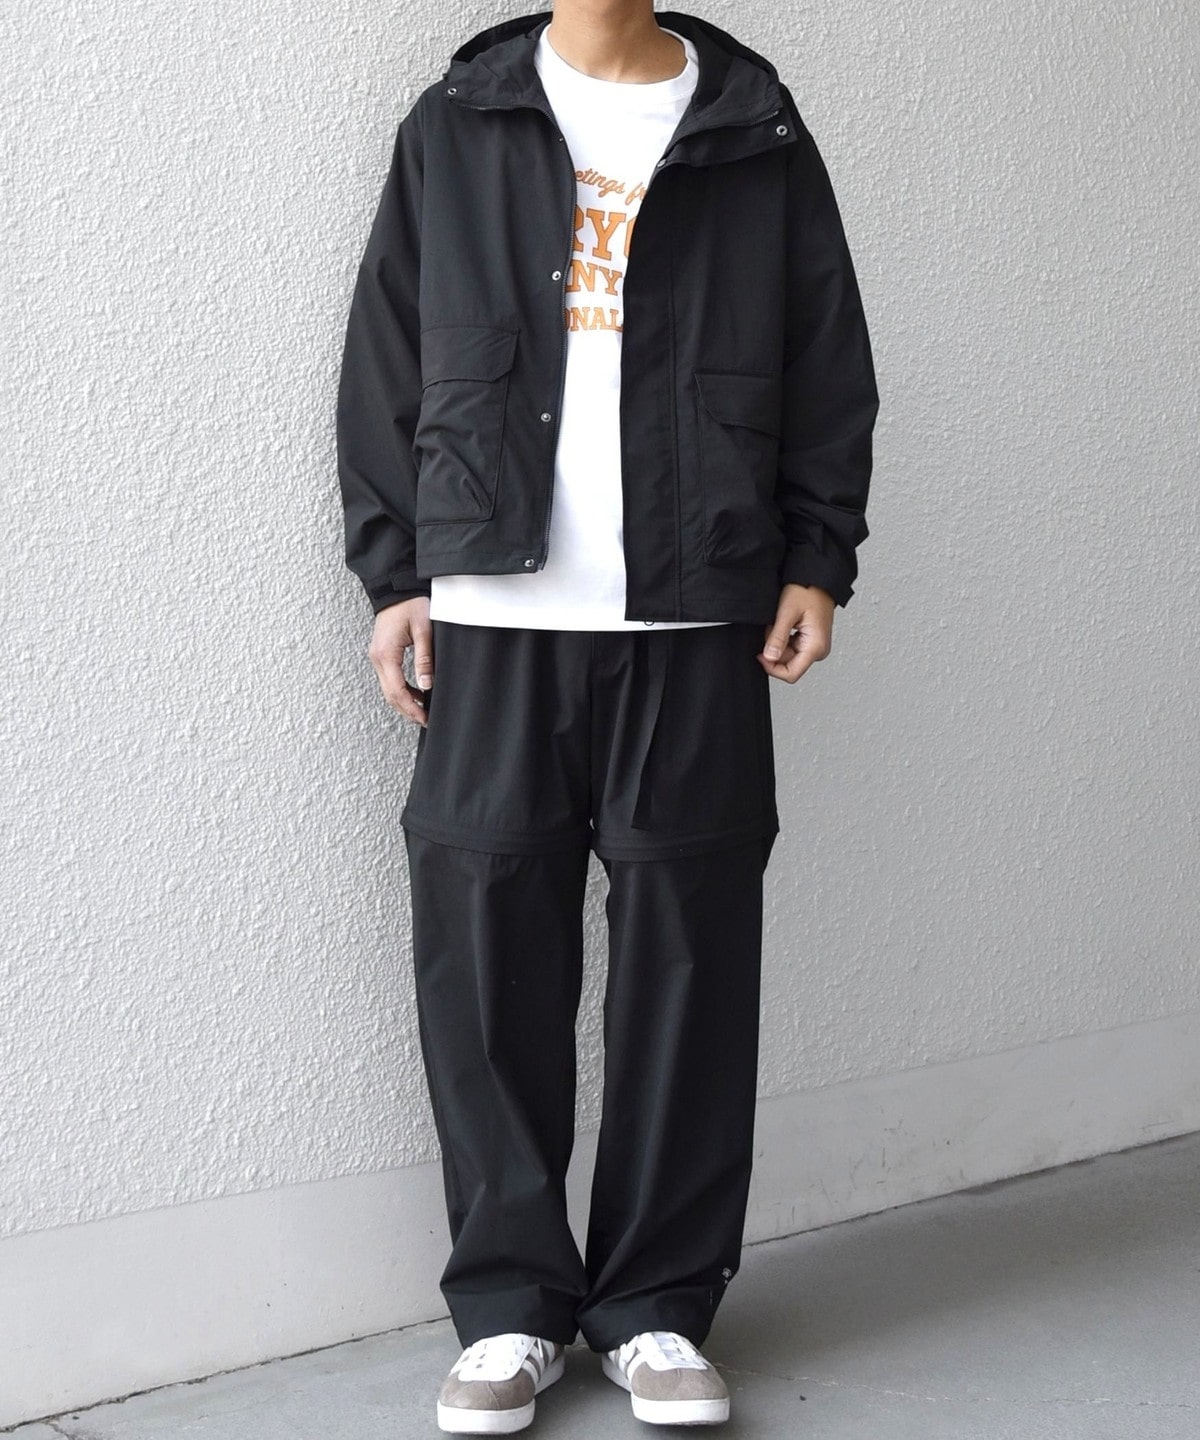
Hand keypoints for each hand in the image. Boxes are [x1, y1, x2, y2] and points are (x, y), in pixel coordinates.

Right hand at [367, 596, 433, 726]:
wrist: (397, 588)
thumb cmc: (411, 604)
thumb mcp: (424, 629)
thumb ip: (424, 658)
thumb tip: (426, 685)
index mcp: (386, 654)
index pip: (397, 691)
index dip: (411, 708)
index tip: (425, 718)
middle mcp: (377, 658)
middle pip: (390, 694)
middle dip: (407, 710)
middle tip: (426, 720)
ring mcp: (377, 657)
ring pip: (388, 689)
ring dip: (404, 702)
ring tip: (424, 710)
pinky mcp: (382, 654)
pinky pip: (390, 679)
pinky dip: (402, 690)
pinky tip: (417, 694)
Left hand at [758, 583, 834, 682]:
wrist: (817, 579)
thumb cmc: (808, 590)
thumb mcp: (787, 613)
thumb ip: (778, 638)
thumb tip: (769, 657)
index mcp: (816, 647)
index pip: (791, 674)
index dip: (772, 668)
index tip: (761, 655)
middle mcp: (818, 650)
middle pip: (788, 665)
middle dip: (774, 650)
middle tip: (772, 629)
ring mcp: (815, 646)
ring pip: (787, 656)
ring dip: (777, 642)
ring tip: (778, 624)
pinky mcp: (810, 641)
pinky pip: (791, 647)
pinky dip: (782, 638)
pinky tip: (783, 624)